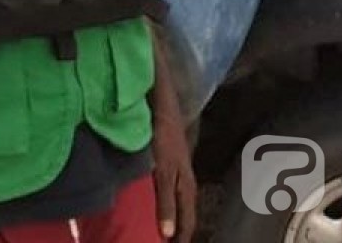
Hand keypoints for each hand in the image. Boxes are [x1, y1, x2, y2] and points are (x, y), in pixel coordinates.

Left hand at [152, 106, 197, 242]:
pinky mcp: (170, 169)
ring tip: (160, 234)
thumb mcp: (164, 174)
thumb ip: (165, 202)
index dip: (181, 240)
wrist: (164, 112)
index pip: (187, 224)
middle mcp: (186, 185)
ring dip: (172, 221)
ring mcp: (179, 176)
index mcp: (188, 189)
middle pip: (185, 217)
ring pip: (179, 207)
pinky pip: (171, 196)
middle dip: (178, 234)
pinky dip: (165, 208)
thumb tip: (168, 234)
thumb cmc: (165, 142)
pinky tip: (154, 210)